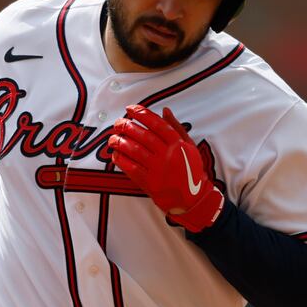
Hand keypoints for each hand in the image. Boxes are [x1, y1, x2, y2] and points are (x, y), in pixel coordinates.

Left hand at [109, 105, 223, 231]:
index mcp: (177, 144)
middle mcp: (167, 154)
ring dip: (120, 142)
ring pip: (134, 150)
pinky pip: (131, 168)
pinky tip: (115, 154)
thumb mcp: (190, 146)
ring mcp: (158, 169)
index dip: (141, 114)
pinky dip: (121, 159)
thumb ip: (176, 127)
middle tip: (118, 123)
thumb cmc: (191, 170)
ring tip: (113, 137)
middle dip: (127, 126)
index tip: (130, 109)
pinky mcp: (149, 183)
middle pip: (142, 135)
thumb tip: (164, 110)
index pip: (156, 123)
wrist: (193, 198)